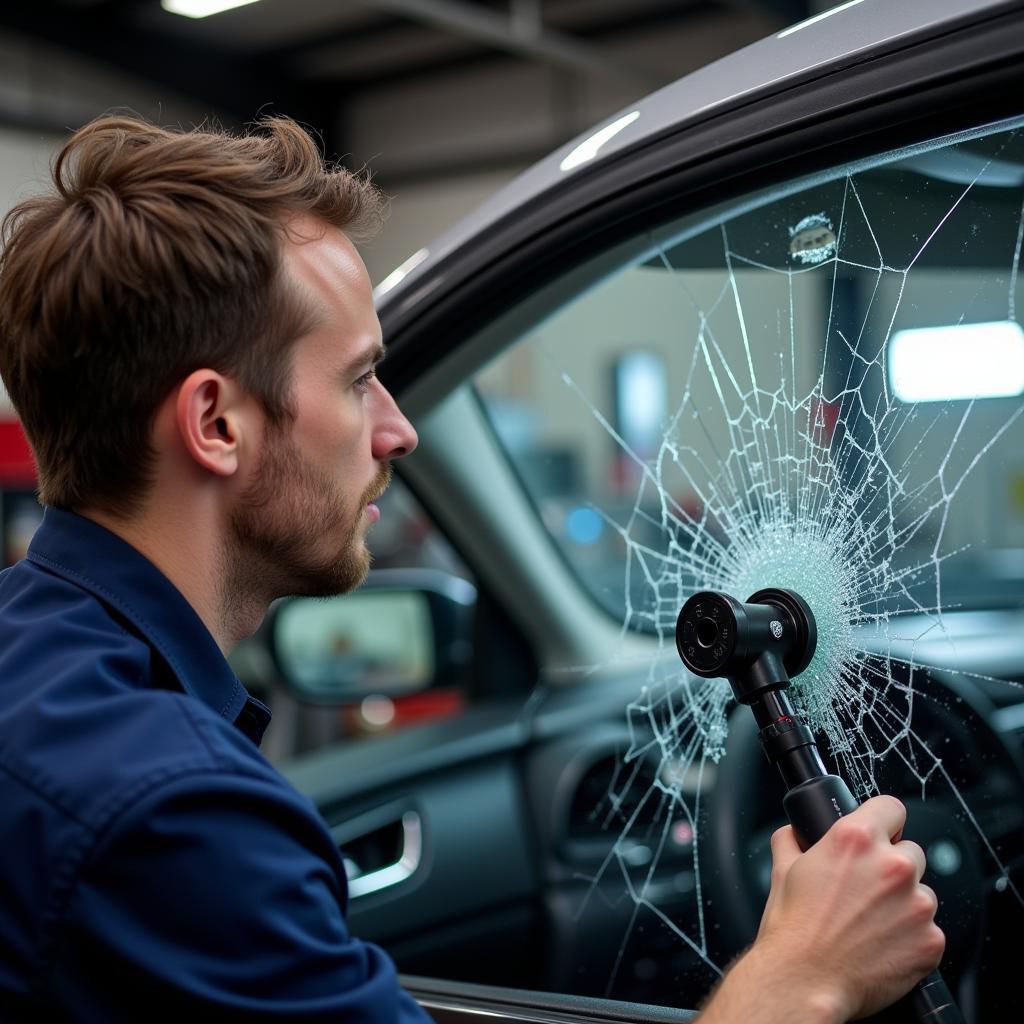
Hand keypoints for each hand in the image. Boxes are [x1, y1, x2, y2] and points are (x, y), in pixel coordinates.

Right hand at [698, 796, 944, 1023]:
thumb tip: (795, 832)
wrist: (805, 981)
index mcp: (856, 839)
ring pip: (922, 892)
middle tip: (867, 890)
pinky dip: (911, 937)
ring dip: (904, 903)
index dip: (883, 820)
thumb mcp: (782, 869)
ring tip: (872, 923)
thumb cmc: (793, 929)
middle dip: (892, 867)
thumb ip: (792, 839)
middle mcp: (892, 866)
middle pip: (910, 851)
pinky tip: (883, 945)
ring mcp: (917, 904)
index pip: (891, 807)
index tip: (880, 832)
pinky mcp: (931, 940)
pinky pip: (929, 930)